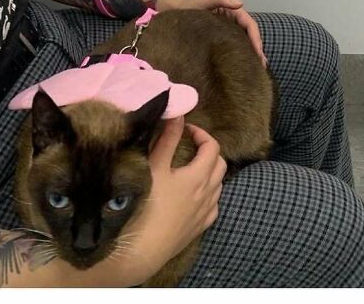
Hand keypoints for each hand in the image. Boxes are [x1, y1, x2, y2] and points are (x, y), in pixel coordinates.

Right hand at [101, 117, 225, 286]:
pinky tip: (195, 195)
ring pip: (219, 186)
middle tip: (189, 146)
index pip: (212, 146)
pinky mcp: (198, 229)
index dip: (201, 134)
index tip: (186, 130)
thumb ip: (168, 139)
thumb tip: (178, 114)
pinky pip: (213, 207)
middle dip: (208, 151)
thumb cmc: (147, 204)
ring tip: (190, 167)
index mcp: (199, 176)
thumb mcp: (155, 166)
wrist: (143, 249)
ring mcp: (205, 213)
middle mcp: (208, 194)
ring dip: (210, 172)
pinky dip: (209, 195)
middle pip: (220, 165)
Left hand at [180, 0, 266, 66]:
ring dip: (252, 54)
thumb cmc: (189, 6)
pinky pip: (236, 46)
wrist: (175, 13)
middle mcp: (233, 21)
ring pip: (245, 42)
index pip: (250, 25)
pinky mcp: (222, 38)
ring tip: (257, 70)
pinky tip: (244, 66)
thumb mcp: (204, 1)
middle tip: (261, 66)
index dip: (256, 39)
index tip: (258, 53)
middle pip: (250, 35)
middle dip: (257, 50)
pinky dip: (242, 55)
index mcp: (233, 11)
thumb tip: (240, 3)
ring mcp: (228, 30)